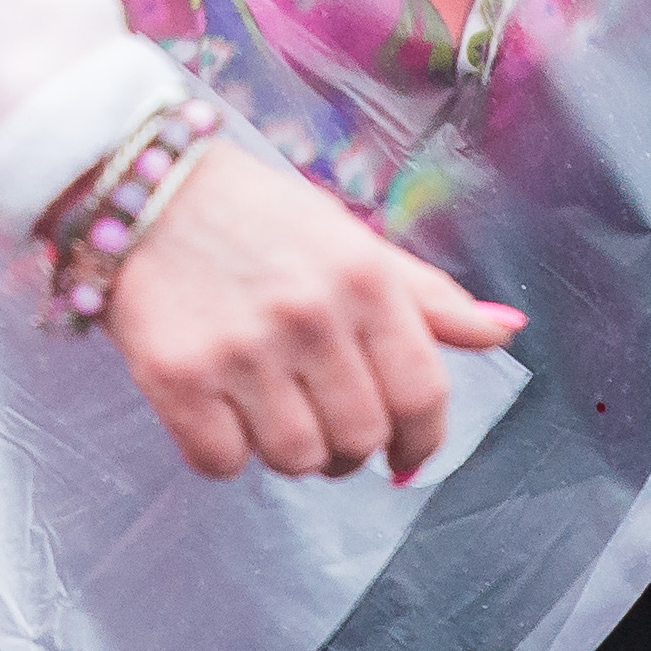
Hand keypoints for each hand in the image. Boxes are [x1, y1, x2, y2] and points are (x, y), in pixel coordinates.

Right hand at [102, 142, 523, 479]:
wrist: (143, 188)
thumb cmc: (259, 218)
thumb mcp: (352, 241)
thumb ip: (429, 296)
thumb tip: (506, 331)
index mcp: (363, 279)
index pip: (422, 396)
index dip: (423, 439)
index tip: (406, 452)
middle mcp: (309, 316)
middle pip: (360, 440)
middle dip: (350, 444)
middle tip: (323, 415)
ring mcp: (241, 350)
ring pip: (295, 460)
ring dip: (288, 449)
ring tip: (270, 405)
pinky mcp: (177, 378)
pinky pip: (223, 463)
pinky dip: (224, 450)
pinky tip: (219, 406)